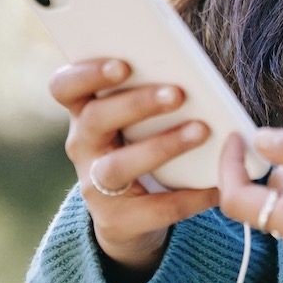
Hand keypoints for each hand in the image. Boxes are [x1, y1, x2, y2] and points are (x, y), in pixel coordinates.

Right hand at [49, 59, 219, 282]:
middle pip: (97, 119)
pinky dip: (187, 196)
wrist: (132, 214)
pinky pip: (151, 209)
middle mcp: (83, 146)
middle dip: (138, 103)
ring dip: (163, 145)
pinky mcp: (117, 220)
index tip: (123, 64)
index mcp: (86, 110)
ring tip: (202, 130)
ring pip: (119, 165)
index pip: (65, 87)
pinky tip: (216, 185)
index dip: (87, 73)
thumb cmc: (144, 140)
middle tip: (179, 93)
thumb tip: (197, 61)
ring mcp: (95, 186)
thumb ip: (157, 84)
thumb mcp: (142, 113)